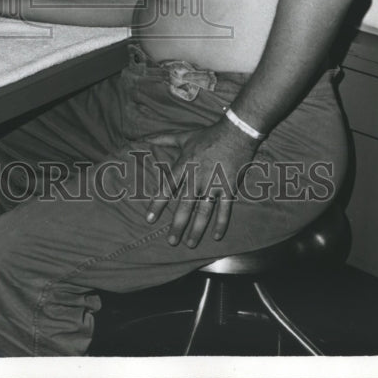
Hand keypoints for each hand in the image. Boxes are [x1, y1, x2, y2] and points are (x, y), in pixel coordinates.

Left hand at [143, 119, 259, 247]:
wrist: (235, 133)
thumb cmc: (207, 135)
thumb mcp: (183, 136)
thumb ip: (162, 139)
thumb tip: (142, 138)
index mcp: (184, 165)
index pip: (167, 188)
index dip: (158, 204)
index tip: (149, 219)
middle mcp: (197, 177)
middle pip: (185, 205)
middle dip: (178, 225)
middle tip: (171, 242)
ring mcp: (214, 184)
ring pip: (204, 211)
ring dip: (197, 229)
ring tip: (190, 244)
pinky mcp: (229, 188)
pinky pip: (225, 209)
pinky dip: (221, 223)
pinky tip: (216, 237)